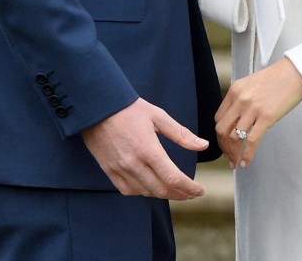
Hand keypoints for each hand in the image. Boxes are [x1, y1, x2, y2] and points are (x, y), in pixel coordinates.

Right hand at [81, 97, 207, 199]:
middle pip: (161, 190)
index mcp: (149, 150)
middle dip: (180, 194)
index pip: (173, 178)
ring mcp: (120, 170)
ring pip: (146, 192)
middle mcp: (134, 164)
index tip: (200, 191)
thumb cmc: (130, 109)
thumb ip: (181, 134)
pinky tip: (150, 186)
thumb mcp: (158, 116)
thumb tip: (203, 145)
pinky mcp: (109, 171)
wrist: (98, 107)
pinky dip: (143, 192)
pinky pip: (129, 190)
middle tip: (191, 193)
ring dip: (163, 194)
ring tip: (174, 189)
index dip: (189, 188)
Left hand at [215, 58, 301, 168]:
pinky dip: (247, 155)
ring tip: (236, 162)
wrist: (294, 72)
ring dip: (234, 154)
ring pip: (235, 138)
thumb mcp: (250, 84)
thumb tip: (235, 120)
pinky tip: (246, 162)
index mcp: (235, 90)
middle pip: (222, 129)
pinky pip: (252, 141)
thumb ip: (240, 99)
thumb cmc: (276, 78)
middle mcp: (240, 99)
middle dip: (223, 147)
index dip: (219, 134)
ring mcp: (253, 108)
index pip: (218, 118)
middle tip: (228, 156)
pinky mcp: (267, 117)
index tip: (223, 143)